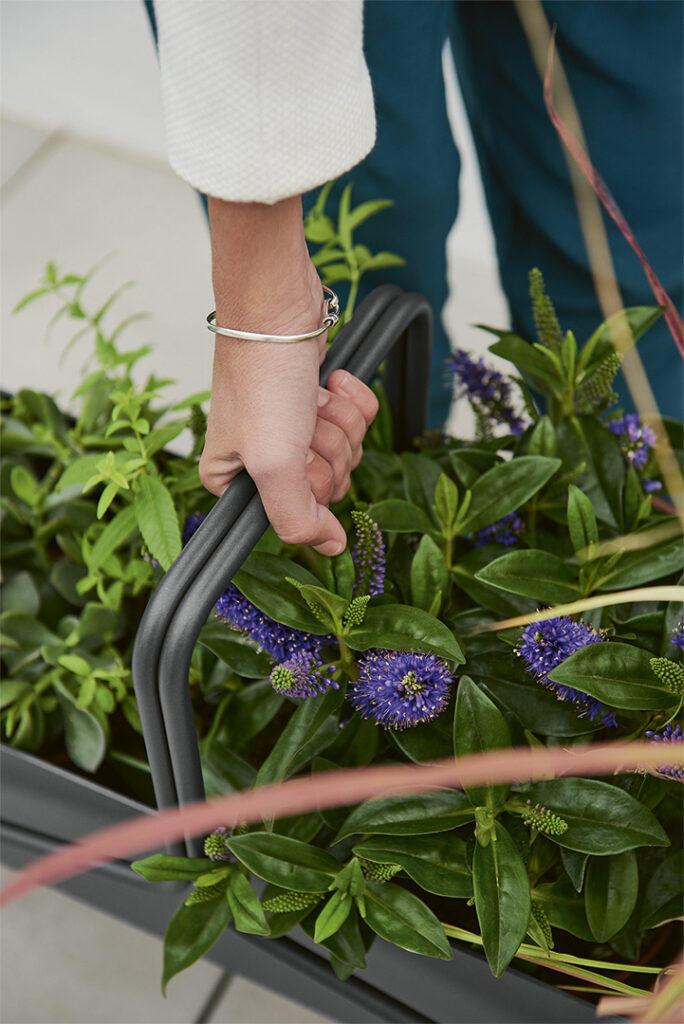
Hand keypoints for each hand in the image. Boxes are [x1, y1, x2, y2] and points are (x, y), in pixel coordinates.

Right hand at [199, 196, 377, 554]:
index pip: (297, 514)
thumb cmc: (263, 376)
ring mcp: (293, 428)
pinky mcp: (319, 400)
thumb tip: (330, 548)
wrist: (278, 304)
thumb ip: (296, 519)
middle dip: (330, 447)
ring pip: (346, 450)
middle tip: (304, 420)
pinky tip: (330, 380)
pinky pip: (359, 419)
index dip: (310, 486)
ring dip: (341, 420)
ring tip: (313, 396)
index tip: (296, 457)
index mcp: (236, 480)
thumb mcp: (274, 463)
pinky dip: (353, 399)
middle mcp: (263, 458)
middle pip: (328, 483)